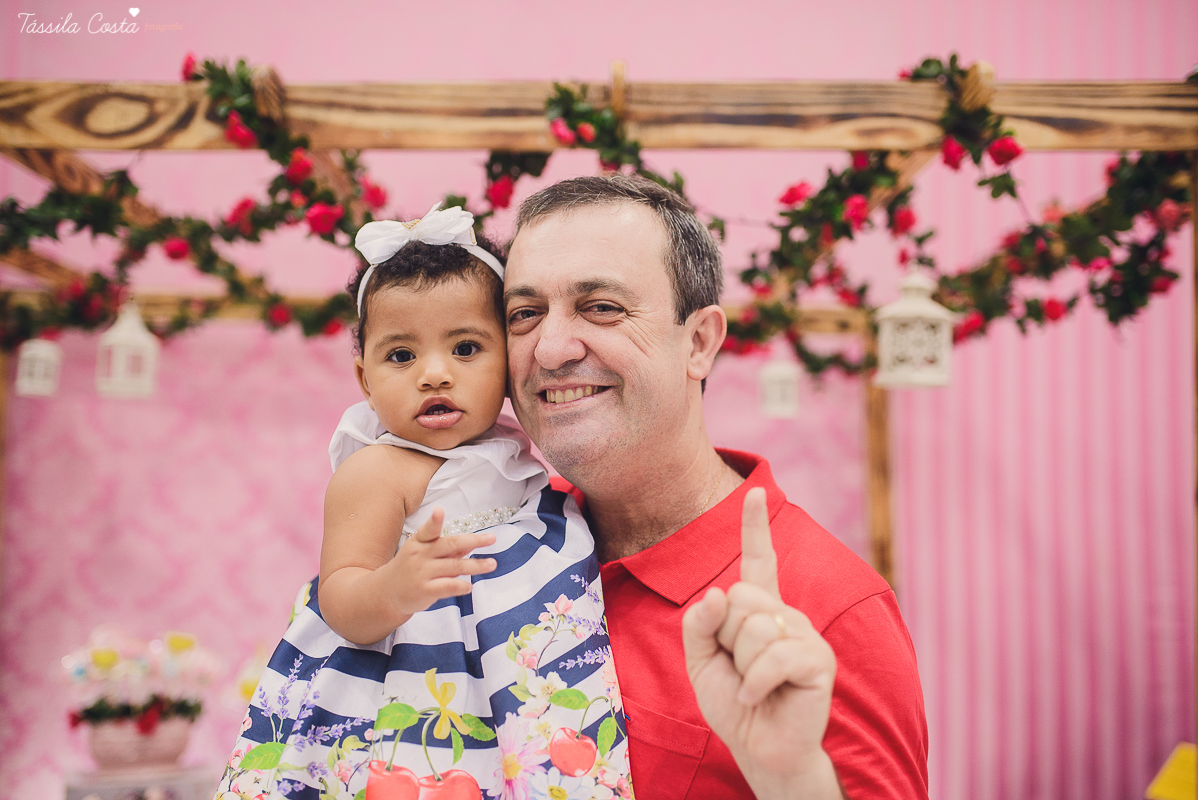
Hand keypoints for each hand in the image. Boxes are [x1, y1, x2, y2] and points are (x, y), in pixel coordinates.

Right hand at [383, 508, 497, 616]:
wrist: (386, 593)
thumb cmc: (409, 568)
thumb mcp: (422, 553)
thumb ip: (446, 549)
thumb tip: (470, 544)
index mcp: (419, 541)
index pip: (428, 529)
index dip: (434, 520)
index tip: (439, 510)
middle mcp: (420, 555)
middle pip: (450, 545)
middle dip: (473, 541)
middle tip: (492, 538)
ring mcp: (422, 573)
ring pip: (455, 566)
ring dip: (476, 565)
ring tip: (492, 564)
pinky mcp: (425, 590)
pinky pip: (448, 586)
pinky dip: (462, 585)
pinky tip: (470, 586)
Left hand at [681, 488, 841, 798]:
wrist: (758, 747)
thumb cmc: (732, 701)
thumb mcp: (700, 660)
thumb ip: (699, 624)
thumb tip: (717, 593)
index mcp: (758, 608)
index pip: (757, 560)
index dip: (754, 526)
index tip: (755, 491)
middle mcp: (785, 612)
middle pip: (739, 597)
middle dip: (726, 638)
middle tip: (739, 670)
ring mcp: (804, 633)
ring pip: (754, 625)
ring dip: (741, 665)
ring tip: (753, 686)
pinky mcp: (818, 660)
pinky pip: (774, 655)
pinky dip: (755, 682)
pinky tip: (757, 697)